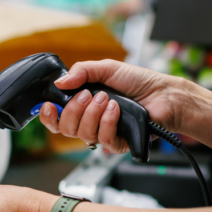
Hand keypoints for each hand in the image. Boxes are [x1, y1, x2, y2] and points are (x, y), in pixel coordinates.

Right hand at [36, 60, 195, 153]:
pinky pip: (103, 140)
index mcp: (83, 105)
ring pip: (83, 135)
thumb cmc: (138, 82)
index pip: (56, 118)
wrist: (163, 94)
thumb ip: (81, 72)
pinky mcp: (118, 143)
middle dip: (73, 110)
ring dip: (93, 114)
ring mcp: (104, 134)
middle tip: (88, 95)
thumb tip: (60, 82)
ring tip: (107, 99)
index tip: (47, 106)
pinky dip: (108, 122)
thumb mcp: (107, 68)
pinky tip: (116, 109)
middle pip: (65, 128)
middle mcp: (90, 122)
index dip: (47, 116)